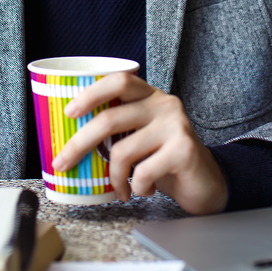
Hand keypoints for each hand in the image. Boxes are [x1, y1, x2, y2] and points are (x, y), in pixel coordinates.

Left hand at [52, 73, 227, 214]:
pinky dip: (137, 188)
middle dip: (79, 144)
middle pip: (110, 119)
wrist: (207, 183)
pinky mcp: (184, 150)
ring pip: (122, 152)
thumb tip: (70, 138)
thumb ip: (118, 130)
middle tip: (63, 163)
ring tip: (121, 189)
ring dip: (114, 177)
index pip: (119, 81)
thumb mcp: (141, 137)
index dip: (91, 93)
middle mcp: (165, 105)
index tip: (69, 112)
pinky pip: (142, 173)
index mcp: (151, 96)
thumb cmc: (165, 160)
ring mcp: (176, 126)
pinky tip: (145, 189)